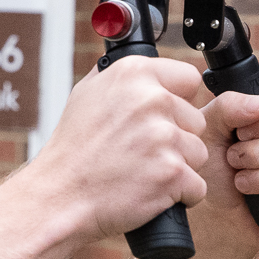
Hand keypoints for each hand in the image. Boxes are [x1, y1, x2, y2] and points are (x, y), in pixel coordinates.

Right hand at [28, 56, 210, 245]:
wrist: (59, 195)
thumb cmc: (72, 150)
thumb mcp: (86, 94)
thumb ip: (120, 75)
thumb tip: (145, 63)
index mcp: (134, 74)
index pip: (189, 78)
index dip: (179, 100)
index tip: (162, 117)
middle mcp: (152, 99)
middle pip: (196, 120)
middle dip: (178, 138)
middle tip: (143, 151)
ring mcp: (164, 136)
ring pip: (198, 153)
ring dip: (178, 166)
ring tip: (142, 171)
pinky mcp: (172, 172)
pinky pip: (196, 185)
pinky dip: (179, 194)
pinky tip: (149, 191)